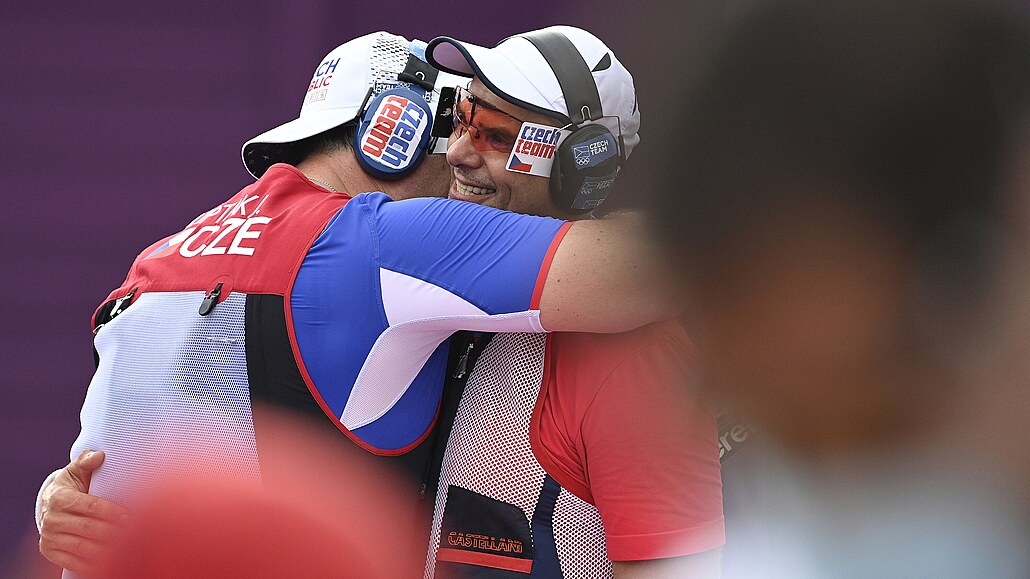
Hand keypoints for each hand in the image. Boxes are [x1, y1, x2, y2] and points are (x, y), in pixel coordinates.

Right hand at [38, 450, 128, 576]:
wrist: (48, 506)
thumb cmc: (71, 486)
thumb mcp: (75, 471)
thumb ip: (86, 462)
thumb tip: (99, 455)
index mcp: (60, 498)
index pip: (91, 506)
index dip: (113, 512)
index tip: (132, 517)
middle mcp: (51, 519)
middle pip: (89, 528)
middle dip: (115, 532)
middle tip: (137, 534)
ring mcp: (49, 538)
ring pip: (83, 547)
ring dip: (107, 550)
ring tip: (129, 549)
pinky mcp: (50, 552)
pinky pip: (73, 562)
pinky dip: (93, 564)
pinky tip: (112, 562)